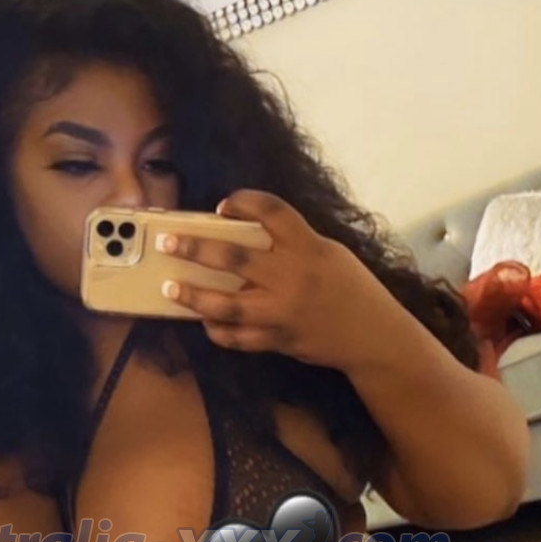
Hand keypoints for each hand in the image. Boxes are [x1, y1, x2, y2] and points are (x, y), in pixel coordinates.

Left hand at [158, 189, 373, 369]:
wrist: (373, 336)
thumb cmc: (352, 290)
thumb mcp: (329, 254)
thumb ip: (294, 245)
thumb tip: (248, 239)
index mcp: (309, 247)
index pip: (271, 211)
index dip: (243, 201)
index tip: (222, 204)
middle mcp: (292, 277)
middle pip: (233, 259)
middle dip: (195, 249)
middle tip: (167, 242)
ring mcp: (282, 312)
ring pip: (227, 305)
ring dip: (193, 296)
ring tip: (170, 288)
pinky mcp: (278, 340)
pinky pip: (238, 338)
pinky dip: (218, 330)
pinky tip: (204, 321)